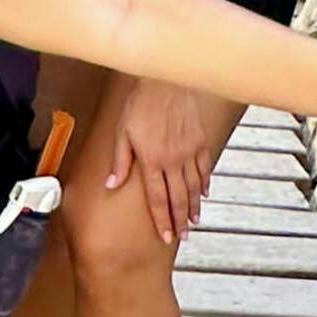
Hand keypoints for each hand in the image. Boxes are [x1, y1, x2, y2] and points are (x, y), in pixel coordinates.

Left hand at [105, 79, 216, 248]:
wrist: (166, 80)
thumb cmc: (141, 103)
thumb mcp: (122, 131)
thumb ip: (120, 161)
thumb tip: (111, 184)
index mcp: (151, 161)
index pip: (157, 198)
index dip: (162, 220)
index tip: (166, 236)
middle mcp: (172, 161)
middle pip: (178, 198)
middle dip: (180, 220)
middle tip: (183, 237)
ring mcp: (188, 152)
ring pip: (193, 187)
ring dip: (194, 206)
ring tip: (194, 222)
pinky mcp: (199, 141)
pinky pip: (204, 168)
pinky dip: (205, 183)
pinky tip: (205, 193)